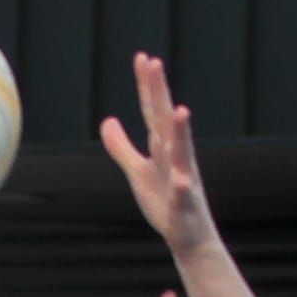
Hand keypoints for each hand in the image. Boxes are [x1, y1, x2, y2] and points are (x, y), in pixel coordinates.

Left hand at [100, 53, 216, 256]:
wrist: (189, 238)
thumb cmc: (165, 203)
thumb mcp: (138, 172)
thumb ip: (122, 147)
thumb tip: (107, 121)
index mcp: (162, 148)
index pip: (152, 112)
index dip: (147, 86)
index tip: (142, 57)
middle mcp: (175, 158)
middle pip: (164, 121)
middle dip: (160, 94)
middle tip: (155, 64)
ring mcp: (183, 180)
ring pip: (182, 153)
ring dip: (180, 132)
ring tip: (180, 110)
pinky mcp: (184, 207)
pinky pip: (183, 197)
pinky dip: (182, 189)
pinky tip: (180, 180)